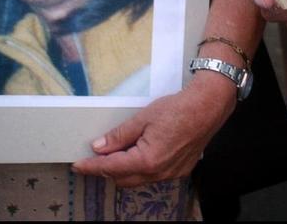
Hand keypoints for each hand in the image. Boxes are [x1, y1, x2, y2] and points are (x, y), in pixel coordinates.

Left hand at [72, 72, 235, 185]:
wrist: (208, 106)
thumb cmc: (178, 108)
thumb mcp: (143, 117)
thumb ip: (120, 135)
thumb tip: (100, 146)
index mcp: (147, 159)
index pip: (111, 167)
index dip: (92, 167)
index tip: (78, 165)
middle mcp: (159, 172)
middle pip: (123, 179)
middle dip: (107, 170)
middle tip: (97, 155)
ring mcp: (171, 173)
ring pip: (138, 179)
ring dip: (125, 170)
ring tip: (119, 152)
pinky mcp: (180, 170)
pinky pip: (154, 176)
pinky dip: (141, 168)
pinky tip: (140, 153)